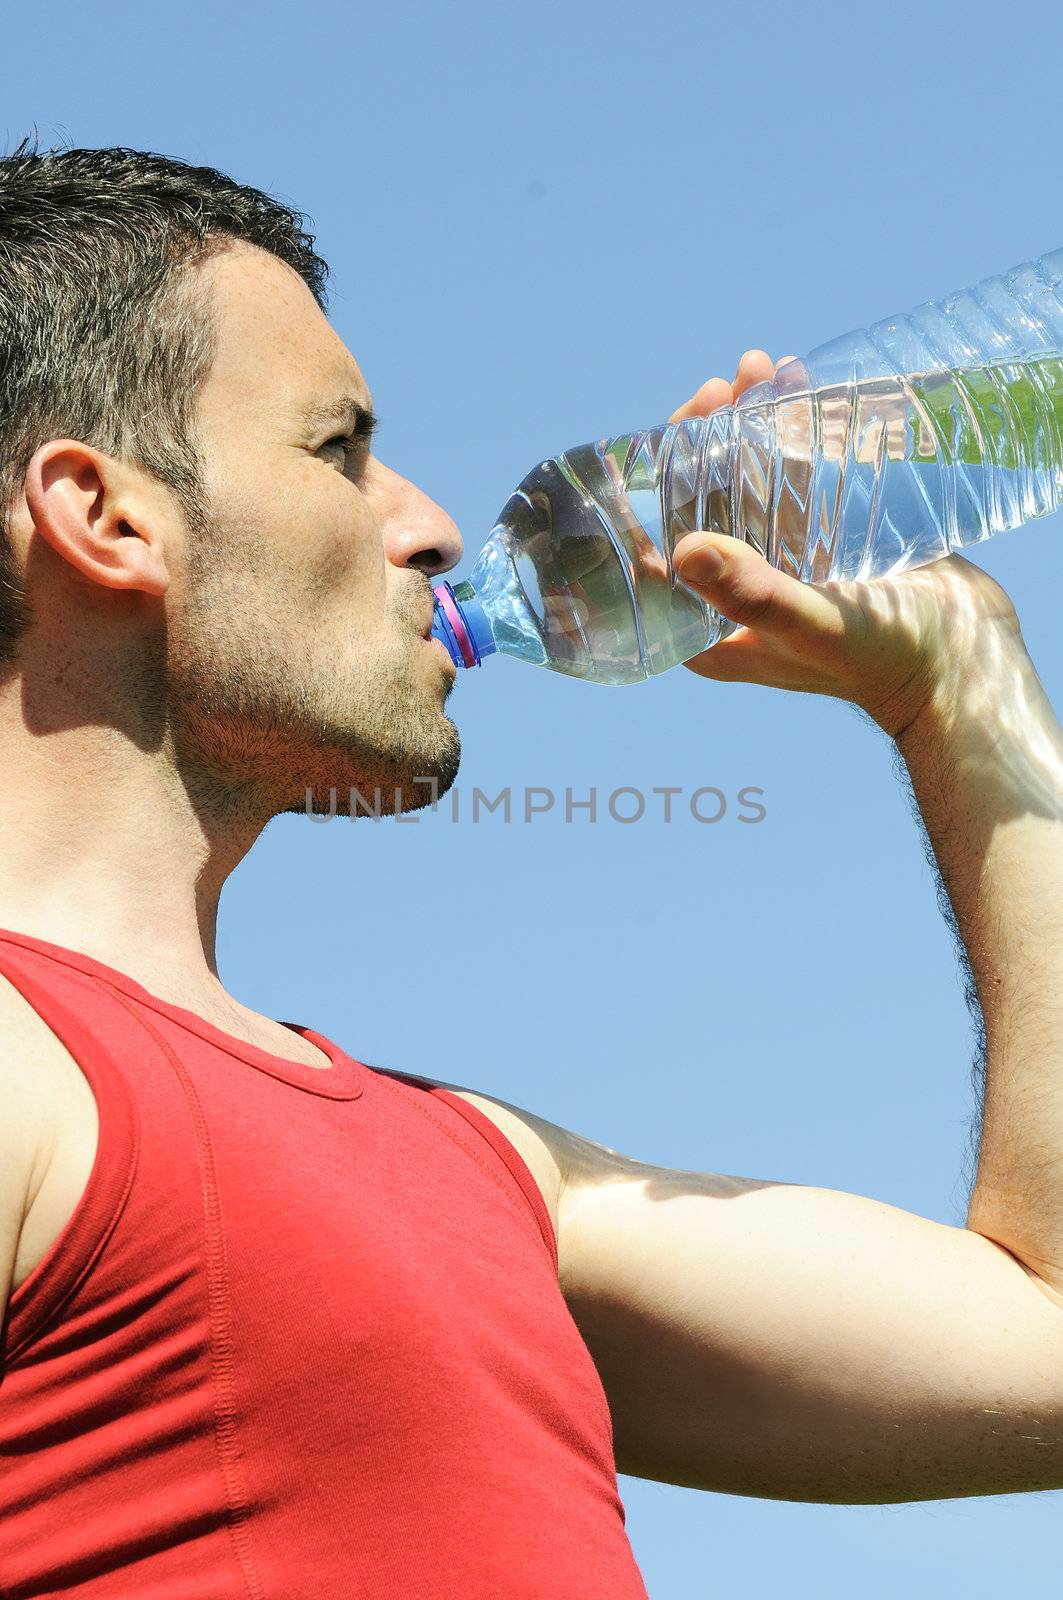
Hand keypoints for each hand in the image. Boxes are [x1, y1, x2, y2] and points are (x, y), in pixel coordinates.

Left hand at [668, 350, 1023, 739]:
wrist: (965, 662)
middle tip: (719, 389)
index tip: (673, 429)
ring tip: (758, 368)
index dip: (656, 487)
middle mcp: (737, 595)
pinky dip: (789, 433)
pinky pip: (793, 480)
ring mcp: (782, 565)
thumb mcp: (812, 624)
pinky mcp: (825, 541)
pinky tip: (792, 384)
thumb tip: (682, 549)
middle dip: (703, 441)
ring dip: (745, 425)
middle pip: (699, 505)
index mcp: (713, 628)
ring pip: (746, 483)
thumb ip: (752, 592)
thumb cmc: (884, 660)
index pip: (658, 552)